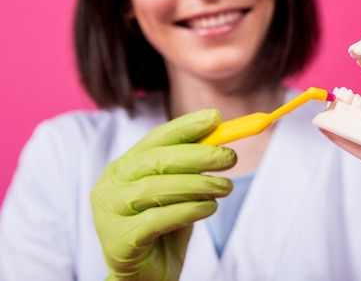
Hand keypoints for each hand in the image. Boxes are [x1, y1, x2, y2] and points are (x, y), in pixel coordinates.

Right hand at [90, 109, 236, 279]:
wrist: (147, 277)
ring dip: (199, 185)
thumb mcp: (180, 192)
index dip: (186, 126)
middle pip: (156, 161)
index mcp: (122, 168)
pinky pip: (158, 219)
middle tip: (230, 158)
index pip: (155, 139)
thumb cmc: (164, 229)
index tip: (216, 117)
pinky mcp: (118, 241)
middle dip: (199, 155)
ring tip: (225, 187)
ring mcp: (109, 214)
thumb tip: (221, 131)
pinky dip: (189, 210)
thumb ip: (191, 166)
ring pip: (157, 189)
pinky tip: (210, 208)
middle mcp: (109, 186)